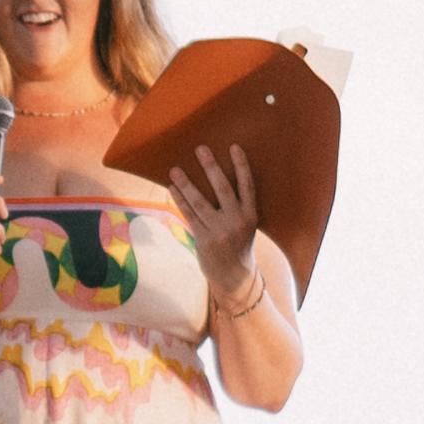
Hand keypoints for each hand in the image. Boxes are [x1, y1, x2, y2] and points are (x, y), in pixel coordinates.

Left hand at [173, 143, 272, 306]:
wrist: (235, 277)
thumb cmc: (238, 244)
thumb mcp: (246, 225)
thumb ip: (237, 206)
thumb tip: (216, 177)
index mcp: (251, 215)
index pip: (247, 185)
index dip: (241, 166)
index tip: (233, 147)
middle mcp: (237, 221)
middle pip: (223, 189)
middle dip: (211, 168)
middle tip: (201, 148)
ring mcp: (220, 231)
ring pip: (200, 202)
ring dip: (186, 184)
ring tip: (175, 169)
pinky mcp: (204, 240)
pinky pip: (189, 216)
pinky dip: (180, 201)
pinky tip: (172, 188)